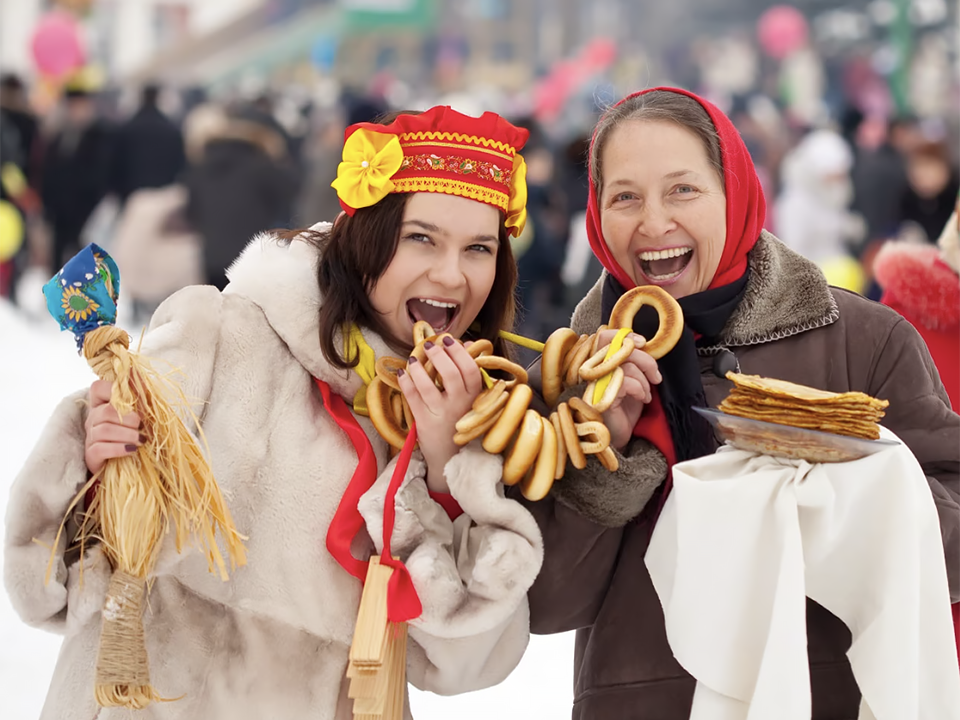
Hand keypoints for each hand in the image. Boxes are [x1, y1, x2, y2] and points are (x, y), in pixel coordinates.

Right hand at [84, 380, 142, 474]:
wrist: (133, 464)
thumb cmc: (137, 434)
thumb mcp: (142, 412)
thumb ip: (139, 393)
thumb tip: (135, 369)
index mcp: (103, 404)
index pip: (98, 388)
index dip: (113, 390)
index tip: (131, 401)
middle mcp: (93, 418)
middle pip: (106, 411)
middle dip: (130, 419)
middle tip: (142, 427)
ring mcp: (90, 437)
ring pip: (104, 430)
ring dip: (128, 435)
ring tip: (141, 441)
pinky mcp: (91, 455)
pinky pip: (99, 449)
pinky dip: (118, 448)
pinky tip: (131, 450)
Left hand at [398, 337, 483, 492]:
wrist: (450, 458)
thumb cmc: (461, 422)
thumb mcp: (471, 400)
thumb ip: (469, 373)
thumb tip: (466, 344)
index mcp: (475, 398)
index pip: (470, 370)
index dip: (459, 352)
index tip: (449, 340)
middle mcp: (459, 406)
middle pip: (451, 375)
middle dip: (439, 356)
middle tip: (429, 345)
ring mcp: (441, 415)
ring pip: (428, 387)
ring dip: (419, 369)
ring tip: (413, 358)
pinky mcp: (424, 423)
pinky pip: (412, 399)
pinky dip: (406, 383)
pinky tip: (403, 373)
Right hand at [590, 330, 661, 451]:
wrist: (620, 438)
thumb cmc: (625, 409)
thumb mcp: (631, 380)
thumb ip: (632, 363)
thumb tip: (643, 346)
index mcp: (599, 363)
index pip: (603, 337)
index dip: (623, 335)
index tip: (642, 342)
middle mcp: (594, 371)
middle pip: (618, 347)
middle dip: (644, 359)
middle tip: (655, 375)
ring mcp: (595, 383)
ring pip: (627, 365)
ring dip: (644, 380)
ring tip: (646, 394)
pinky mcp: (602, 397)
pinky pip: (626, 382)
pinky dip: (640, 389)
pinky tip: (642, 399)